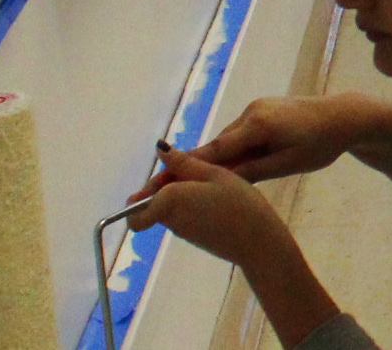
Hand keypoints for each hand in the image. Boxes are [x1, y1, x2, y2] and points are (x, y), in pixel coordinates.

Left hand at [128, 149, 291, 269]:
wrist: (256, 241)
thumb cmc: (238, 203)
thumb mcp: (215, 174)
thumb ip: (184, 163)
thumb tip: (159, 150)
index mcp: (168, 200)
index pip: (134, 206)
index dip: (146, 190)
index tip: (168, 176)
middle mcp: (168, 218)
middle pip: (152, 205)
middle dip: (166, 188)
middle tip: (196, 174)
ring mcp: (181, 231)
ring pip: (168, 210)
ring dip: (181, 196)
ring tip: (212, 184)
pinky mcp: (193, 238)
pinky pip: (183, 218)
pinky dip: (193, 206)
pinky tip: (218, 199)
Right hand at [131, 98, 355, 201]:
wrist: (346, 116)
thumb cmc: (321, 144)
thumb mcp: (287, 164)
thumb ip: (250, 171)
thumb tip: (214, 183)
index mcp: (256, 125)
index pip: (211, 153)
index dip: (179, 170)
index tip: (151, 186)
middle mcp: (250, 113)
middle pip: (212, 148)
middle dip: (182, 170)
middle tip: (148, 193)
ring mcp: (254, 109)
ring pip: (224, 143)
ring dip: (205, 162)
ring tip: (169, 188)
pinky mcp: (260, 111)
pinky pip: (236, 136)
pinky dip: (224, 152)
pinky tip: (210, 171)